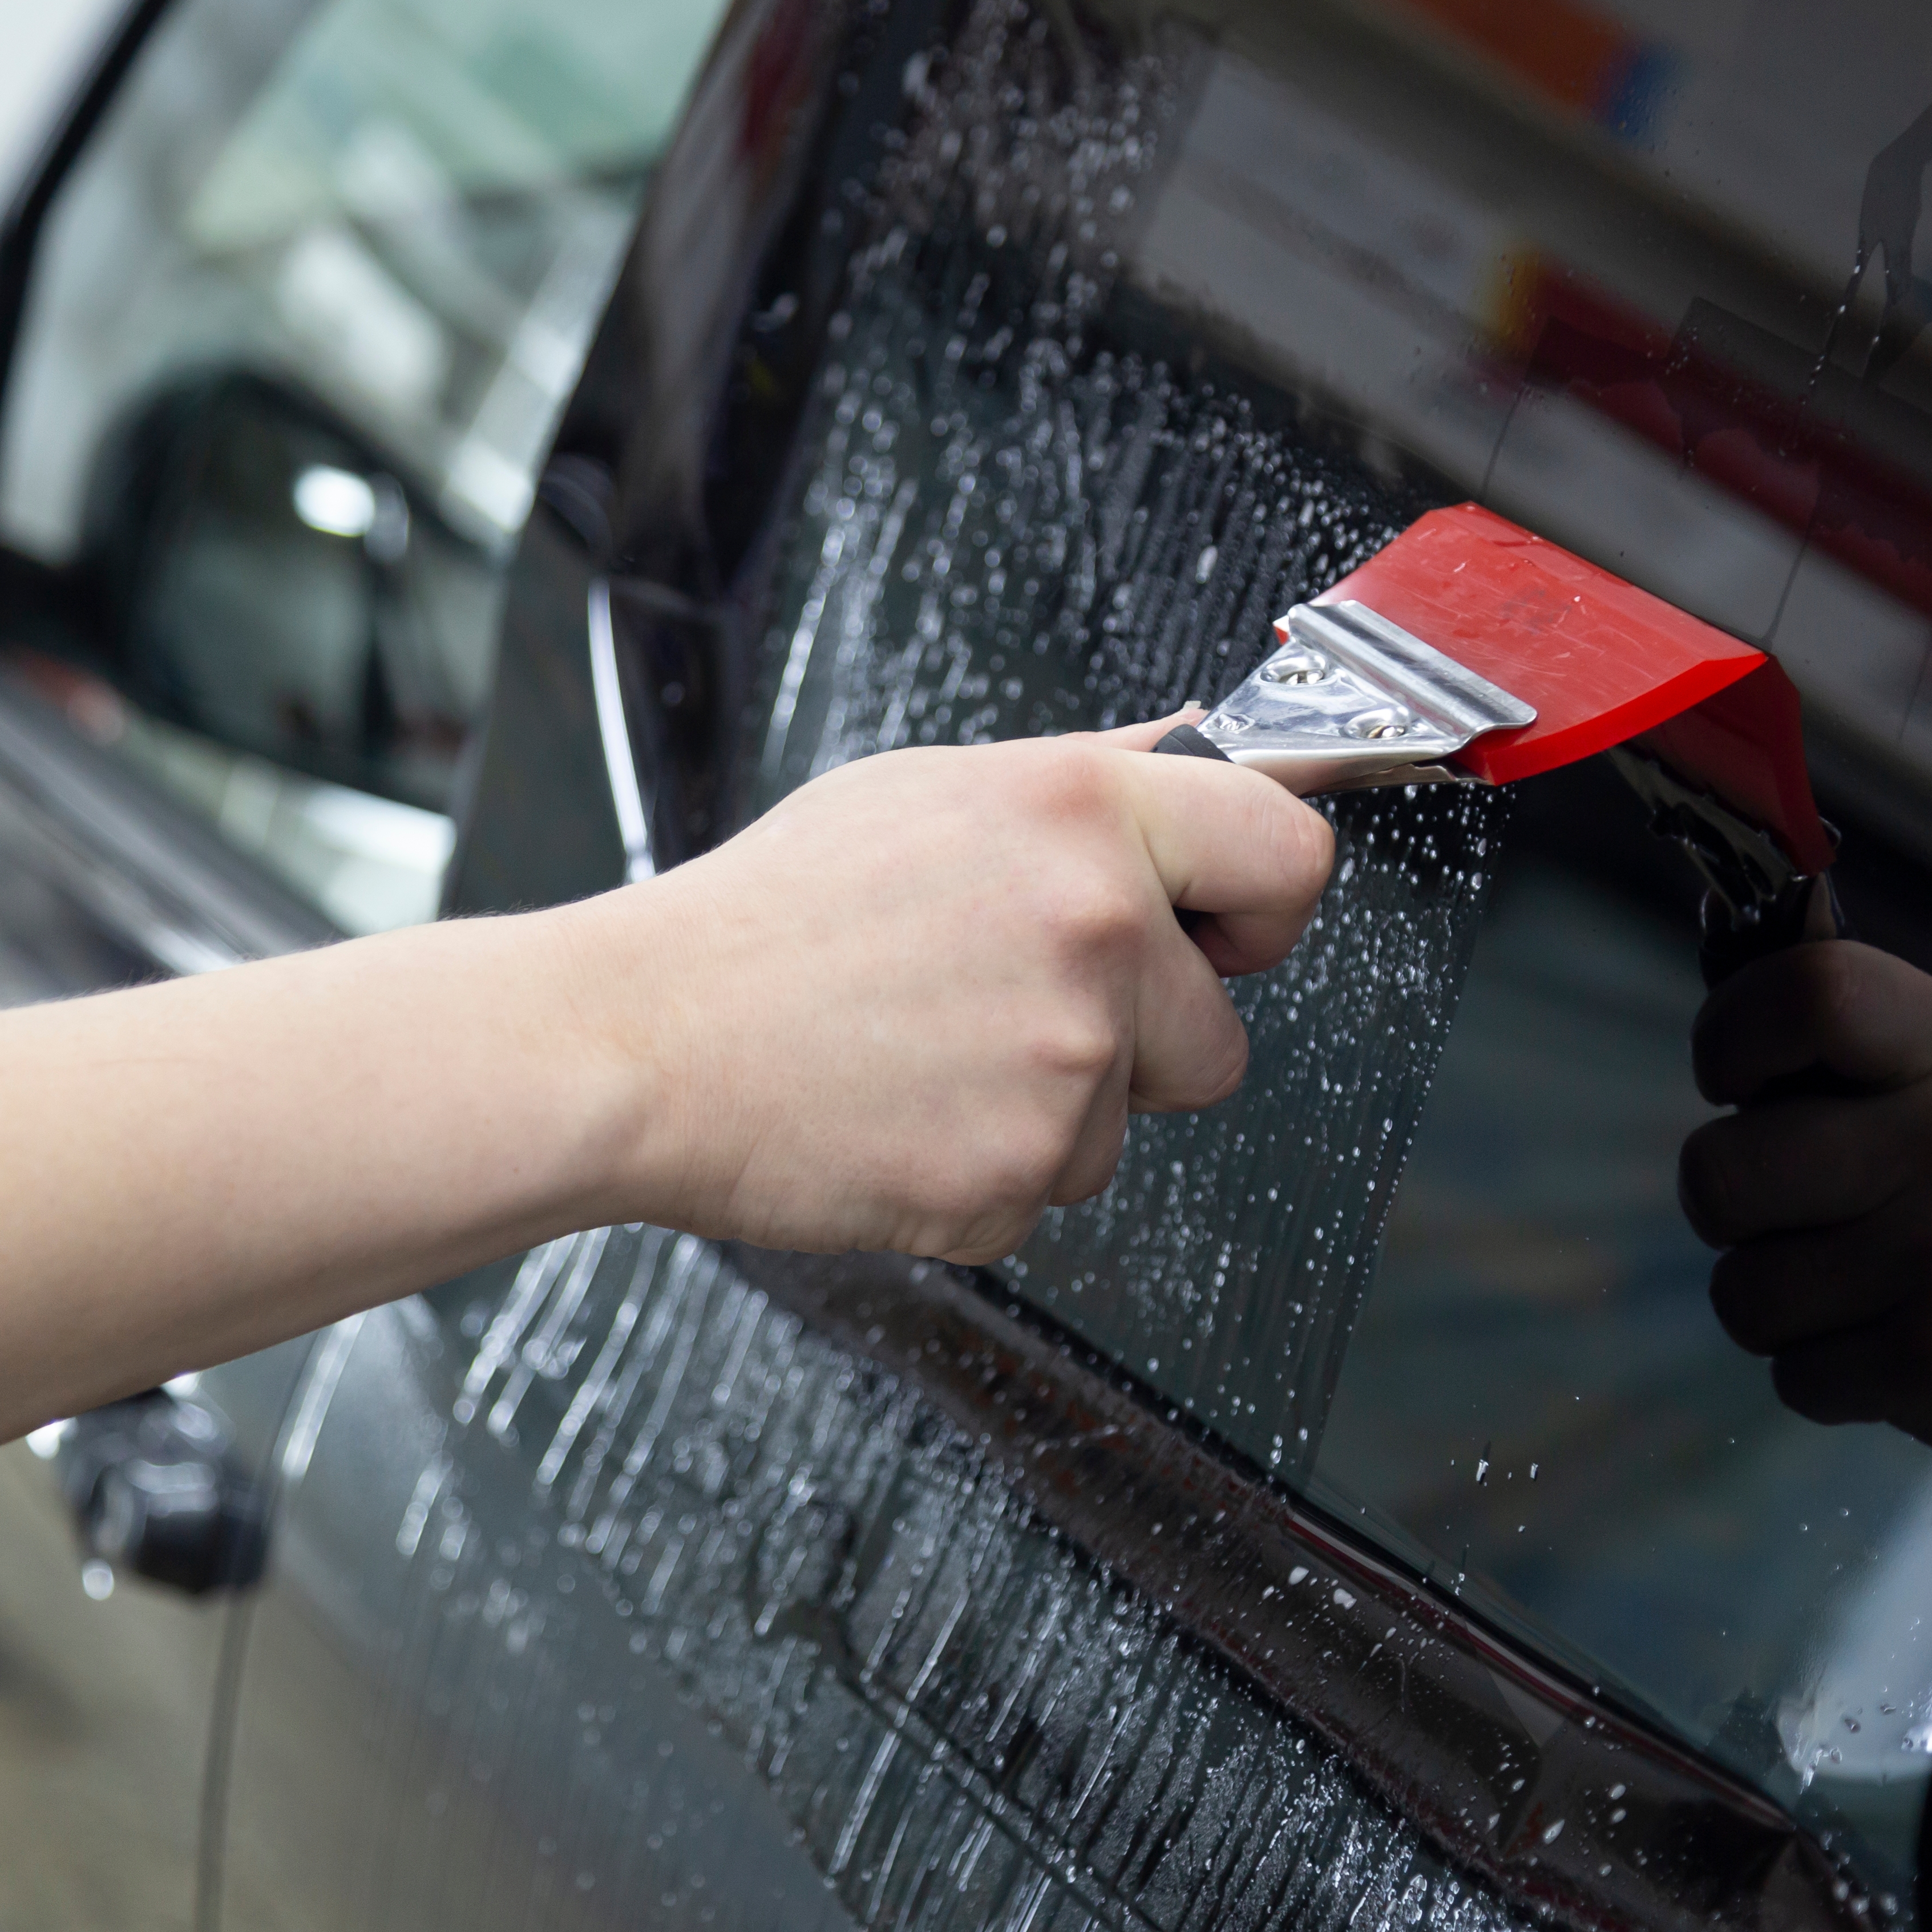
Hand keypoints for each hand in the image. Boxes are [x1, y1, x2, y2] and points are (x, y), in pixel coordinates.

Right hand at [576, 719, 1334, 1264]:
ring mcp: (1064, 1067)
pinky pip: (1049, 1188)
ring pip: (1127, 1120)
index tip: (1225, 930)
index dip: (1265, 905)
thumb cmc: (771, 916)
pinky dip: (988, 1167)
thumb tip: (1202, 743)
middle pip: (1221, 1034)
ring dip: (1055, 1105)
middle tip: (1014, 1006)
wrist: (643, 1043)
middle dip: (1145, 1038)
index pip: (1289, 855)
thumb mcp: (934, 790)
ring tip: (928, 1051)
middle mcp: (1096, 933)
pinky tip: (903, 1109)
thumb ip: (1094, 774)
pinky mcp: (1015, 1179)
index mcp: (1084, 815)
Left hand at [1678, 941, 1931, 1487]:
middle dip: (1728, 1203)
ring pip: (1741, 1289)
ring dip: (1773, 1300)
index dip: (1729, 1036)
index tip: (1735, 1082)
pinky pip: (1790, 1374)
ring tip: (1855, 1289)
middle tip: (1791, 1212)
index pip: (1811, 992)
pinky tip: (1889, 1348)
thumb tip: (1725, 1013)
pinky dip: (1820, 1375)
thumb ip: (1849, 1045)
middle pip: (1721, 1169)